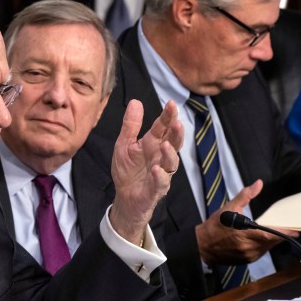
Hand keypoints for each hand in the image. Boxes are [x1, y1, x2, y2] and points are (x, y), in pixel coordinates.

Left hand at [108, 99, 182, 243]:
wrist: (124, 198)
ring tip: (164, 144)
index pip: (163, 128)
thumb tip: (135, 102)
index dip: (168, 116)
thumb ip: (131, 126)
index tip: (171, 104)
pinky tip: (157, 169)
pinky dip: (160, 176)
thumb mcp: (124, 145)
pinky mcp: (156, 189)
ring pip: (171, 162)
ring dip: (170, 153)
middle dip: (176, 133)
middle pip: (173, 143)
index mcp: (152, 144)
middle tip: (176, 123)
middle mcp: (160, 157)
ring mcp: (161, 173)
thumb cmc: (127, 170)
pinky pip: (161, 183)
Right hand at [195, 180, 292, 265]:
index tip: (295, 229)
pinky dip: (264, 245)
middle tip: (287, 227)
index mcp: (247, 234)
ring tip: (274, 231)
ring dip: (272, 240)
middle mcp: (251, 247)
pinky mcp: (247, 260)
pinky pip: (261, 252)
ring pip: (268, 247)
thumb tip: (258, 184)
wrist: (202, 246)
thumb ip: (245, 196)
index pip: (272, 234)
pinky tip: (260, 239)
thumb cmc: (214, 226)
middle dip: (280, 235)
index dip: (285, 233)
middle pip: (273, 242)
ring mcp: (249, 256)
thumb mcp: (228, 208)